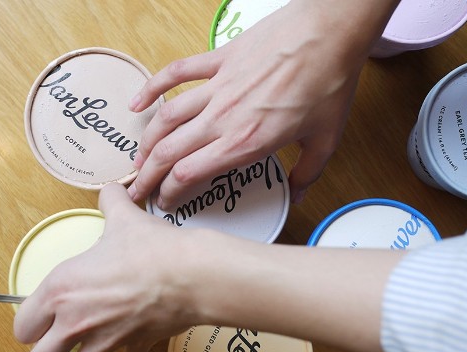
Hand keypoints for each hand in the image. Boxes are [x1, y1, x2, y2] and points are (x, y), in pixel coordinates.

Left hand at [13, 183, 197, 351]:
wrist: (190, 274)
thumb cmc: (151, 249)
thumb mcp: (124, 217)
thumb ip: (110, 202)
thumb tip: (112, 191)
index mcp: (60, 291)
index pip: (21, 326)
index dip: (29, 321)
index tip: (41, 314)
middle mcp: (75, 322)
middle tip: (56, 338)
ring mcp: (104, 341)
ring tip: (86, 344)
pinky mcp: (133, 347)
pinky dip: (125, 348)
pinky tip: (130, 332)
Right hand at [127, 0, 389, 207]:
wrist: (330, 32)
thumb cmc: (329, 82)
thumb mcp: (325, 140)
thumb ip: (306, 174)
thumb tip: (297, 196)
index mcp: (245, 143)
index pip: (189, 175)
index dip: (170, 193)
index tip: (165, 203)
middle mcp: (223, 118)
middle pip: (168, 152)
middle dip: (146, 177)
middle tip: (137, 191)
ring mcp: (216, 87)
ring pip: (166, 118)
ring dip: (146, 142)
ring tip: (137, 160)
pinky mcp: (217, 61)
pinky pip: (175, 74)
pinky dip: (152, 88)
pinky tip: (137, 103)